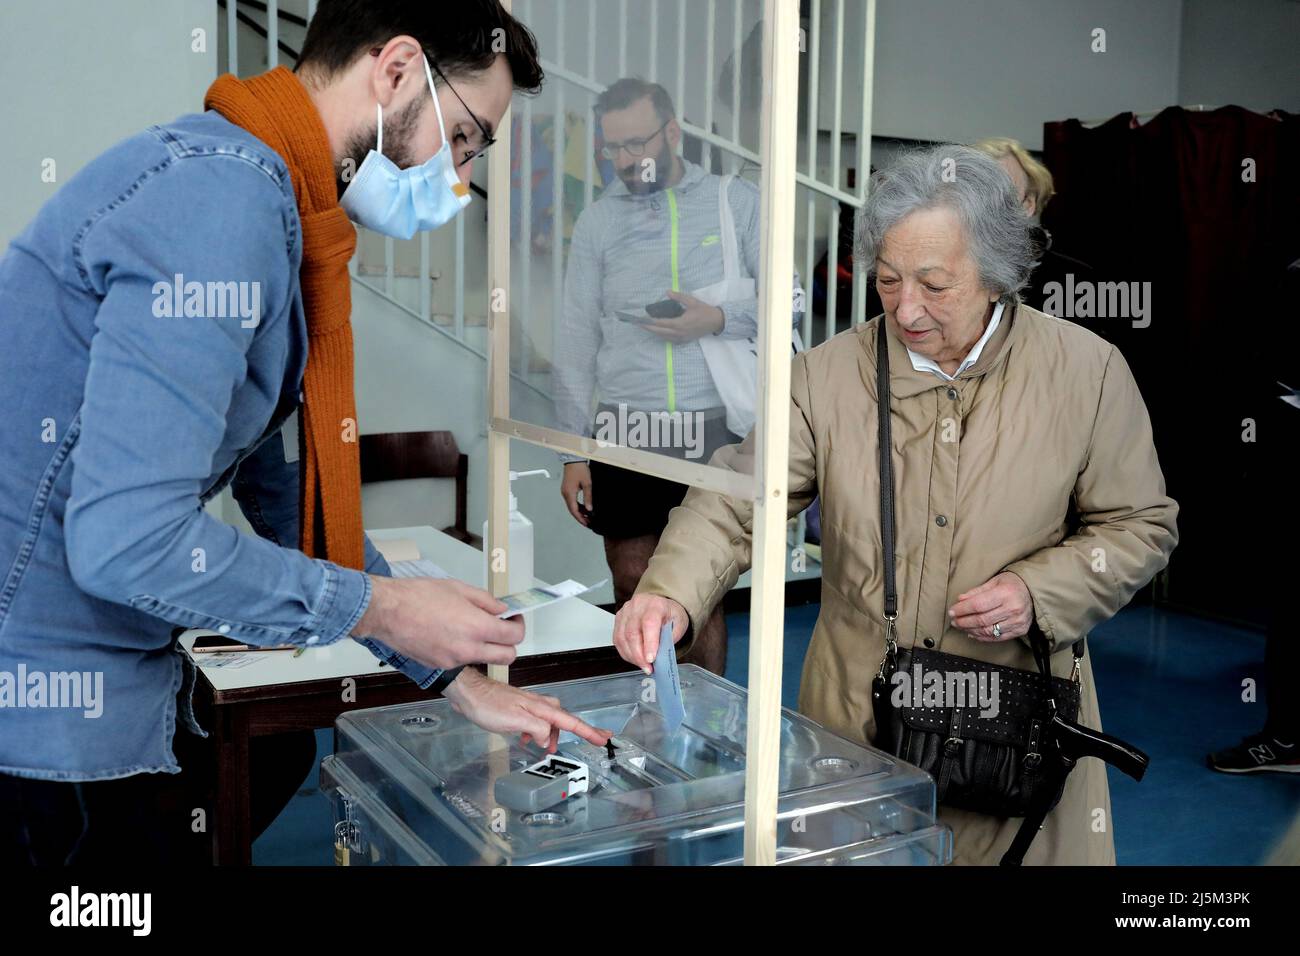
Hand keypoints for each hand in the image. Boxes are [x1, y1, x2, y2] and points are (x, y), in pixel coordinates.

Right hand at [355, 577, 524, 669]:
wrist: (386, 612)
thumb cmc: (416, 596)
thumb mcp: (458, 588)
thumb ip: (486, 602)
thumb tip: (502, 610)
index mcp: (477, 626)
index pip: (514, 636)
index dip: (519, 626)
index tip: (515, 619)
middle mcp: (468, 648)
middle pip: (507, 656)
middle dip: (509, 643)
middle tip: (502, 628)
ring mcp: (454, 660)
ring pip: (484, 660)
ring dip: (486, 647)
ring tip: (472, 628)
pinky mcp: (439, 666)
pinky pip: (462, 661)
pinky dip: (464, 651)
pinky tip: (451, 634)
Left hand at [442, 668, 612, 749]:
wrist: (469, 693)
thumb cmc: (489, 705)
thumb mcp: (515, 720)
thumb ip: (536, 729)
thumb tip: (547, 739)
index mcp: (541, 708)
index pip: (570, 721)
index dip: (588, 731)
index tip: (602, 738)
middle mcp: (538, 705)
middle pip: (564, 720)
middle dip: (578, 731)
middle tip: (592, 740)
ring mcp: (529, 706)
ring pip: (549, 722)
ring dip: (552, 736)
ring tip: (548, 749)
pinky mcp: (518, 709)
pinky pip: (535, 722)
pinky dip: (537, 733)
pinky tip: (528, 740)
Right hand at [560, 461, 592, 526]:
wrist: (574, 460)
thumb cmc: (579, 469)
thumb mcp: (587, 484)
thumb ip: (588, 497)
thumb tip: (589, 509)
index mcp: (569, 493)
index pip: (574, 511)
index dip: (581, 519)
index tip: (587, 523)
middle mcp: (565, 494)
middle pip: (572, 510)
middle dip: (580, 517)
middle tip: (589, 522)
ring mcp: (565, 491)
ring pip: (572, 506)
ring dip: (579, 511)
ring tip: (588, 516)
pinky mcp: (567, 489)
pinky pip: (572, 501)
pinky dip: (578, 506)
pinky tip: (584, 508)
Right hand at [612, 593, 689, 673]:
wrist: (659, 603)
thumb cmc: (669, 613)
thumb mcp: (679, 624)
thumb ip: (670, 639)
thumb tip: (661, 655)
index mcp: (655, 604)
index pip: (649, 623)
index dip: (649, 643)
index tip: (651, 659)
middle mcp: (638, 606)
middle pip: (632, 633)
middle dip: (639, 656)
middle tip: (648, 668)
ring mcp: (625, 612)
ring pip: (622, 638)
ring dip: (632, 656)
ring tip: (642, 665)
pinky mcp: (618, 619)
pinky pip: (617, 639)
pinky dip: (625, 653)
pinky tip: (634, 658)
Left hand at [645, 290, 723, 341]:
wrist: (717, 322)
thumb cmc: (705, 311)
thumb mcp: (692, 301)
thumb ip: (679, 297)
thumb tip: (667, 292)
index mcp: (680, 323)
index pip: (661, 323)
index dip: (650, 322)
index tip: (642, 319)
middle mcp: (679, 333)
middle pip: (660, 332)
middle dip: (648, 328)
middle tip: (638, 324)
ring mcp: (682, 338)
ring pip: (664, 337)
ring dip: (654, 332)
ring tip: (645, 327)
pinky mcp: (684, 340)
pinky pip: (670, 339)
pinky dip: (662, 335)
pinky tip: (658, 331)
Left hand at [948, 571, 1033, 641]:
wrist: (1034, 593)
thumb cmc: (1012, 584)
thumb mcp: (994, 581)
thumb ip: (977, 592)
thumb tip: (960, 600)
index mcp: (1005, 593)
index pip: (978, 605)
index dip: (962, 610)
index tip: (952, 611)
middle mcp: (1013, 608)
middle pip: (982, 620)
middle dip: (964, 621)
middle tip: (954, 621)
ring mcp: (1017, 621)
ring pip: (988, 631)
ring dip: (970, 630)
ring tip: (961, 627)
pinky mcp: (1020, 630)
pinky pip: (997, 637)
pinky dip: (982, 637)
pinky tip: (973, 633)